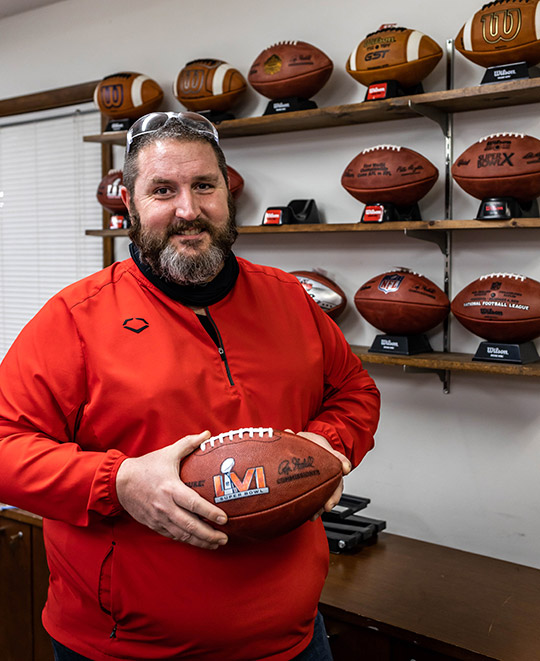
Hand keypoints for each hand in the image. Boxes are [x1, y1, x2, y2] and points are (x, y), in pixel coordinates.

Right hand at [116, 431, 227, 549]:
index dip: (210, 513)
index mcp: (171, 488)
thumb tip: (208, 434)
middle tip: (224, 538)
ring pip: (183, 535)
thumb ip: (189, 444)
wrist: (120, 482)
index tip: (225, 519)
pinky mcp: (154, 525)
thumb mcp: (168, 453)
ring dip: (201, 541)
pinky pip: (173, 536)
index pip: (194, 504)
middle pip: (190, 526)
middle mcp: (165, 506)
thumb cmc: (147, 466)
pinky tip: (198, 541)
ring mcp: (159, 518)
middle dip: (209, 535)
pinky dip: (187, 540)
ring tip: (216, 543)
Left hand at [287, 430, 350, 520]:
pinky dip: (317, 508)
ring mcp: (329, 480)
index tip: (344, 468)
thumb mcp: (307, 438)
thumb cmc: (312, 445)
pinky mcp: (322, 488)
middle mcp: (332, 470)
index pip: (339, 458)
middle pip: (338, 483)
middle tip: (329, 504)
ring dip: (326, 504)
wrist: (313, 448)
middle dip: (334, 495)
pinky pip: (322, 499)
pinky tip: (311, 516)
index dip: (342, 463)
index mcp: (330, 456)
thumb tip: (288, 433)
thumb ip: (297, 438)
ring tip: (319, 513)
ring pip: (331, 494)